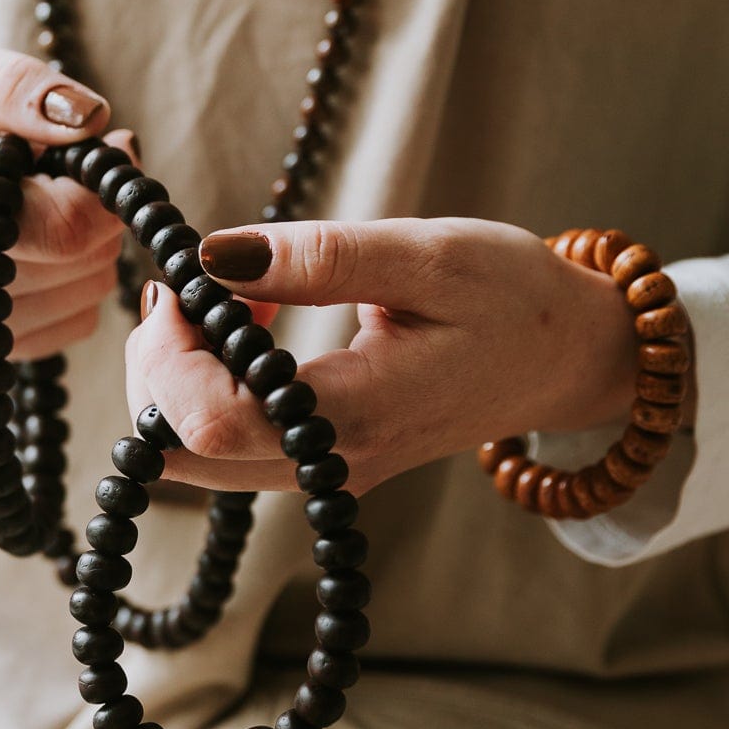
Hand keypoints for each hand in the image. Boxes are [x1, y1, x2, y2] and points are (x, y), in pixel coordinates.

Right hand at [0, 35, 129, 358]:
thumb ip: (13, 85)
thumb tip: (92, 119)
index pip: (64, 230)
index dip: (106, 186)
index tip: (102, 144)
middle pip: (84, 262)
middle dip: (94, 205)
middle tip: (56, 161)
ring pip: (88, 294)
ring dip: (85, 240)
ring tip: (34, 198)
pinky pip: (73, 323)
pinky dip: (72, 277)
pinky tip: (32, 238)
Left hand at [125, 216, 639, 493]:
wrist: (570, 357)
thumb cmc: (514, 297)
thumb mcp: (430, 253)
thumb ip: (321, 257)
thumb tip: (213, 256)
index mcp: (357, 415)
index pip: (208, 422)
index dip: (168, 353)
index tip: (189, 280)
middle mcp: (330, 465)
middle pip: (179, 451)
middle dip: (158, 362)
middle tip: (196, 284)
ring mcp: (324, 475)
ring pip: (193, 456)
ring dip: (181, 372)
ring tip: (234, 296)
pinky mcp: (321, 462)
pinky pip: (228, 442)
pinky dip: (211, 381)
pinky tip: (254, 320)